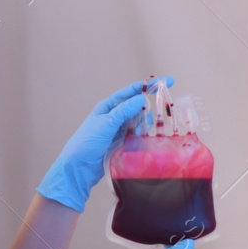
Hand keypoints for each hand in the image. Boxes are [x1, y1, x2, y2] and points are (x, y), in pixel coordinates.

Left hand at [37, 76, 171, 211]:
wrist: (79, 167)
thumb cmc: (87, 142)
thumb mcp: (106, 124)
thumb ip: (124, 111)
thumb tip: (141, 98)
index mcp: (108, 106)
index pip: (131, 91)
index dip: (148, 85)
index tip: (168, 82)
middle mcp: (114, 115)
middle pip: (138, 106)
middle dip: (148, 109)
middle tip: (152, 118)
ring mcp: (119, 129)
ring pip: (139, 121)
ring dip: (145, 124)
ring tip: (143, 133)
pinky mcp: (122, 141)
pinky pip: (137, 134)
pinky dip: (142, 134)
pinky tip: (144, 138)